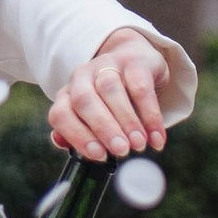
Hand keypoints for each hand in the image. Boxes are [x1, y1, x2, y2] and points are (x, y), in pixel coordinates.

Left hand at [50, 28, 169, 161]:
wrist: (137, 63)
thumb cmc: (112, 100)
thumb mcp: (93, 116)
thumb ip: (79, 132)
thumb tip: (63, 144)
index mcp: (67, 94)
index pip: (61, 114)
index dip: (77, 136)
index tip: (99, 155)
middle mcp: (82, 77)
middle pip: (84, 100)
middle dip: (103, 128)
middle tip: (121, 150)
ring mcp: (107, 65)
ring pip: (110, 90)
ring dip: (127, 121)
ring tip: (139, 144)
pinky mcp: (134, 61)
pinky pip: (141, 87)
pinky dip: (150, 114)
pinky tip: (156, 136)